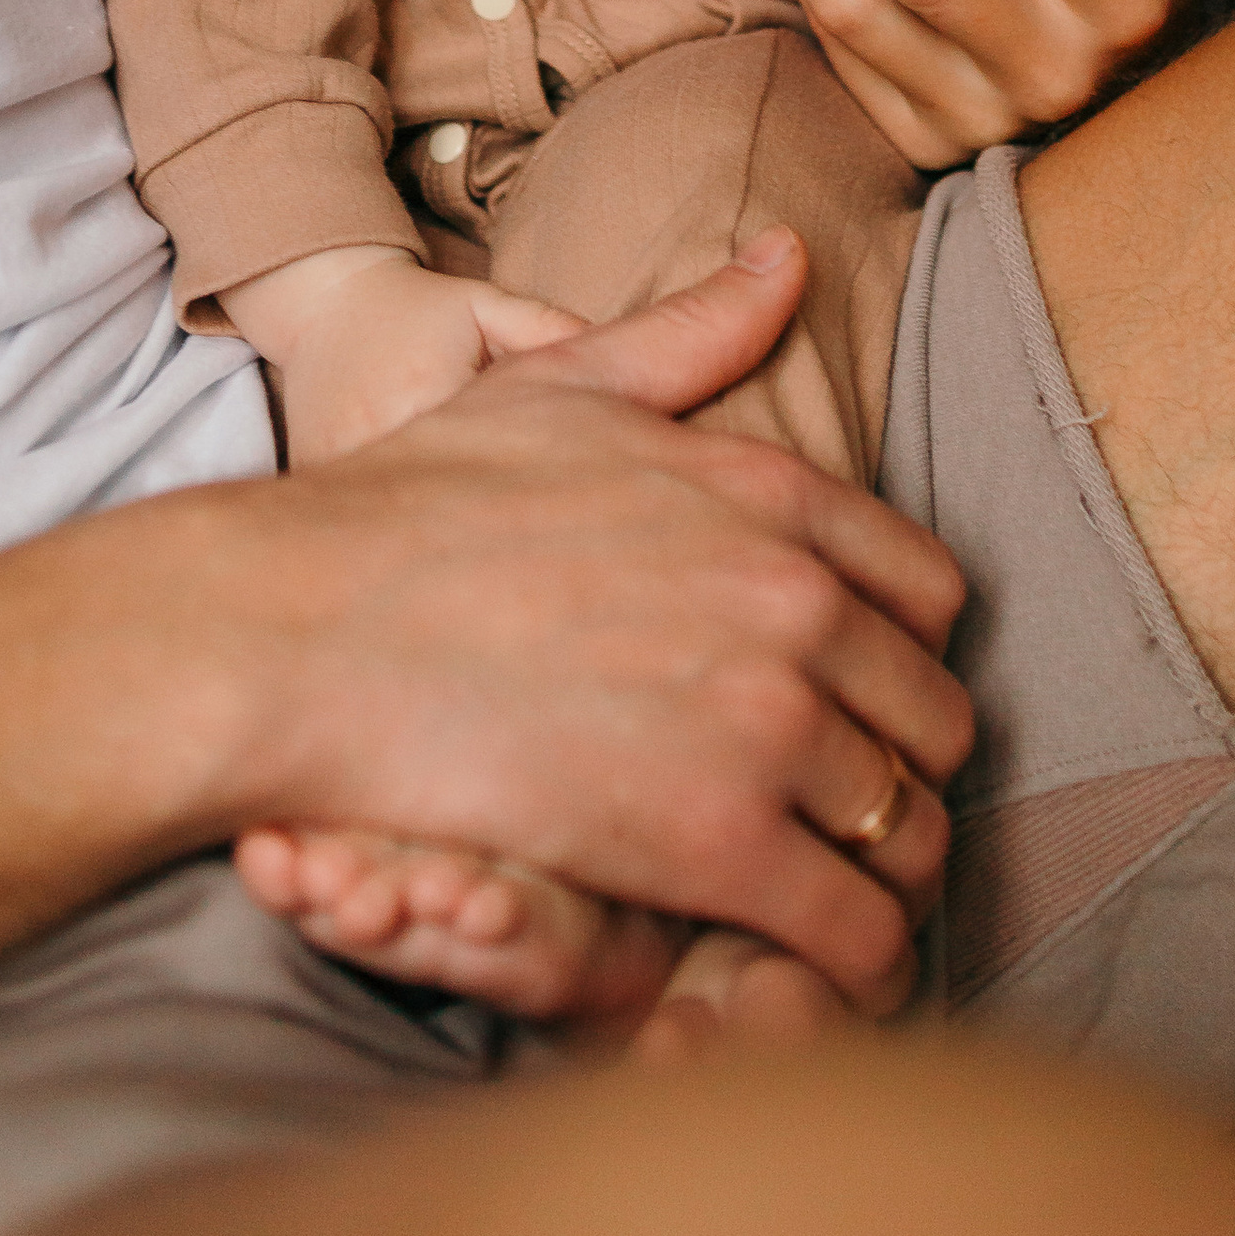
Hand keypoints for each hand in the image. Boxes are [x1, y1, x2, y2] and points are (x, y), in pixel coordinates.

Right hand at [226, 234, 968, 1010]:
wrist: (298, 627)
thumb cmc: (408, 506)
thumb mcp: (562, 386)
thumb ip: (693, 333)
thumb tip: (788, 258)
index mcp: (766, 492)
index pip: (928, 591)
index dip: (905, 654)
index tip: (861, 699)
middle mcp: (792, 599)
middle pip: (935, 718)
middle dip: (902, 771)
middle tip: (845, 817)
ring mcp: (761, 721)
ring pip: (907, 830)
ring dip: (882, 878)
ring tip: (834, 902)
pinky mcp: (711, 842)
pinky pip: (849, 929)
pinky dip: (849, 967)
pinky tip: (811, 977)